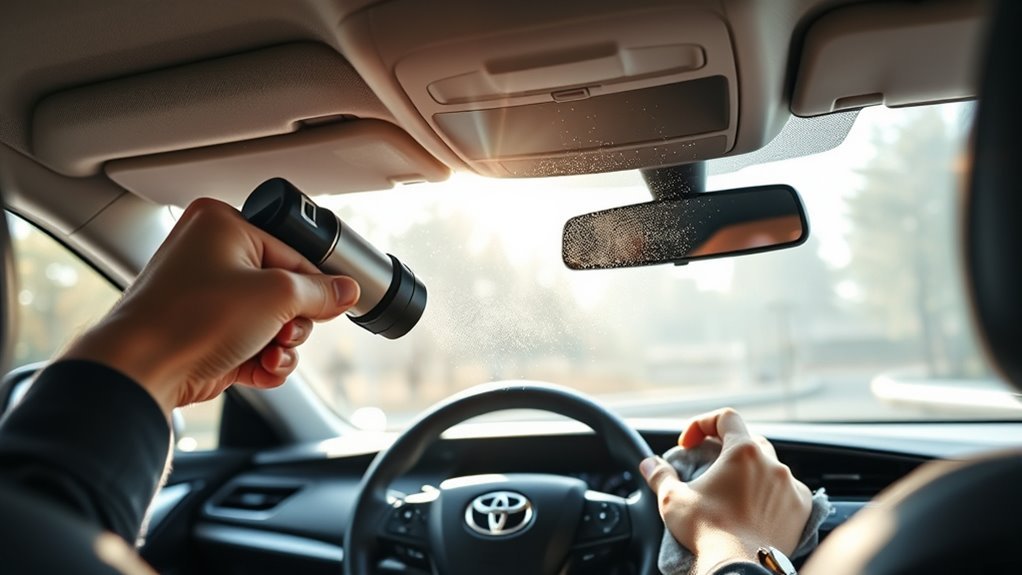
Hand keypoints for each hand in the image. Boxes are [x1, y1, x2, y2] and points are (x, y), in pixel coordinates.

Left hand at [62, 198, 359, 416]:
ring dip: (282, 345)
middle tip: (283, 331)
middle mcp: (210, 256)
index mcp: (222, 225)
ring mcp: (205, 298)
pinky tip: (262, 370)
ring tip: (270, 355)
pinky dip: (263, 360)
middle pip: (284, 290)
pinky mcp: (204, 335)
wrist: (142, 371)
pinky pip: (251, 343)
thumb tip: (348, 289)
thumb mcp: (276, 296)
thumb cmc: (190, 319)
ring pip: (271, 321)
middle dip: (293, 321)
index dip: (313, 285)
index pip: (292, 253)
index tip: (329, 306)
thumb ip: (320, 291)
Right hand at [639, 408, 811, 574]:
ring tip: (732, 491)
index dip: (703, 424)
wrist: (741, 567)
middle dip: (725, 449)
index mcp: (743, 451)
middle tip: (709, 467)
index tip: (689, 445)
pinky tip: (755, 508)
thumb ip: (660, 475)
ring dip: (750, 472)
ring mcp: (790, 485)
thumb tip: (649, 464)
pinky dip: (771, 493)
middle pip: (748, 440)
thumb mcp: (673, 499)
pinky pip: (787, 490)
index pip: (726, 417)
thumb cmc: (708, 532)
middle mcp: (772, 463)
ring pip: (769, 466)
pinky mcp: (801, 508)